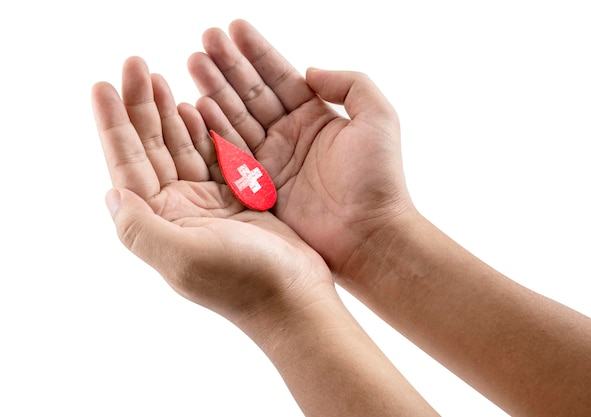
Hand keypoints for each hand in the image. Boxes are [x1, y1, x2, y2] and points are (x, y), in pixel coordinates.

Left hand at [92, 56, 332, 324]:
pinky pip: (215, 155)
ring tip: (159, 79)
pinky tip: (195, 107)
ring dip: (169, 113)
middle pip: (151, 148)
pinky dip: (204, 130)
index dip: (113, 124)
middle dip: (141, 107)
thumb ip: (140, 228)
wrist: (294, 298)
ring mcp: (207, 203)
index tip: (104, 85)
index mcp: (160, 222)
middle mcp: (178, 211)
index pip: (127, 165)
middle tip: (136, 65)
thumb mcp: (184, 257)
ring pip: (182, 147)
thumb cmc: (243, 282)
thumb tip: (110, 192)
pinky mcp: (237, 199)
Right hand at [187, 20, 414, 277]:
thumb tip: (309, 70)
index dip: (257, 51)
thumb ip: (349, 83)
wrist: (368, 235)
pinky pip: (230, 152)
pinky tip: (195, 105)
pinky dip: (212, 130)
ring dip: (215, 89)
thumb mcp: (376, 116)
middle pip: (252, 93)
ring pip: (237, 118)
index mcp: (315, 116)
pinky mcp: (258, 187)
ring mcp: (271, 161)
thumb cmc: (378, 178)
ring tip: (193, 61)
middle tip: (205, 38)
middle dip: (228, 65)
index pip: (279, 76)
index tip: (233, 27)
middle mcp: (289, 135)